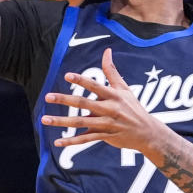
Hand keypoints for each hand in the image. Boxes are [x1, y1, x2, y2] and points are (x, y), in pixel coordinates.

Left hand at [41, 48, 164, 150]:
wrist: (148, 133)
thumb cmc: (134, 108)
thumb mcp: (124, 88)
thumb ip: (112, 71)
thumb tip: (107, 50)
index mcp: (113, 96)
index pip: (95, 86)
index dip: (81, 80)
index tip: (67, 75)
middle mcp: (109, 109)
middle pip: (83, 104)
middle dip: (64, 100)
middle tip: (47, 97)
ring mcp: (106, 124)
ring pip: (80, 122)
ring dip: (61, 122)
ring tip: (44, 119)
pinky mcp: (104, 136)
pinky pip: (85, 139)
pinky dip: (71, 141)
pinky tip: (57, 142)